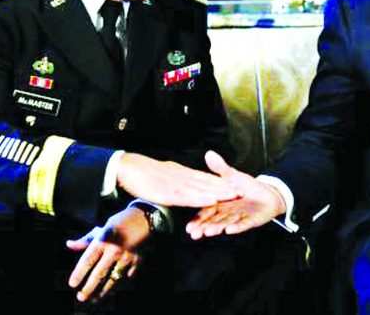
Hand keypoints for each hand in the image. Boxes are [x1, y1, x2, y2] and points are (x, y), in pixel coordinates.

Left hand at [66, 207, 147, 302]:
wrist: (144, 218)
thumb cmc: (120, 222)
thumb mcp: (102, 228)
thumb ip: (86, 240)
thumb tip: (69, 244)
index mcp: (103, 240)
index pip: (88, 260)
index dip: (79, 273)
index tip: (72, 284)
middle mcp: (115, 250)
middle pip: (99, 273)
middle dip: (89, 288)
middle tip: (81, 297)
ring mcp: (127, 256)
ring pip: (113, 278)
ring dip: (103, 290)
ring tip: (95, 298)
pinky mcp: (137, 260)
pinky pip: (127, 276)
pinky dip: (120, 282)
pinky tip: (113, 288)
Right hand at [116, 152, 237, 207]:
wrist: (127, 167)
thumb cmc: (142, 172)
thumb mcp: (163, 174)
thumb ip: (175, 178)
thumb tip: (183, 181)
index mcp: (181, 172)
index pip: (204, 177)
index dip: (219, 181)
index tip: (234, 183)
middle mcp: (183, 176)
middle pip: (208, 182)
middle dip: (225, 186)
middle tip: (242, 189)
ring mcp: (177, 184)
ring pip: (202, 189)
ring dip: (218, 192)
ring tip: (234, 195)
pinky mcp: (169, 192)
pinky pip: (188, 196)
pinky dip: (201, 199)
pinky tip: (212, 201)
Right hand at [185, 150, 285, 239]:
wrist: (269, 194)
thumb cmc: (249, 187)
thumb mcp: (232, 176)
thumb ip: (220, 168)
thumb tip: (209, 154)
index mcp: (220, 204)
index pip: (206, 213)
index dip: (197, 220)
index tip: (187, 227)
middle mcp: (227, 213)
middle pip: (213, 222)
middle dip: (203, 228)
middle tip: (194, 234)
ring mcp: (238, 218)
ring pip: (225, 224)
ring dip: (216, 229)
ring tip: (208, 232)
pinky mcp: (250, 220)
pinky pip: (243, 224)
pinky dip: (236, 227)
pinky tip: (229, 230)